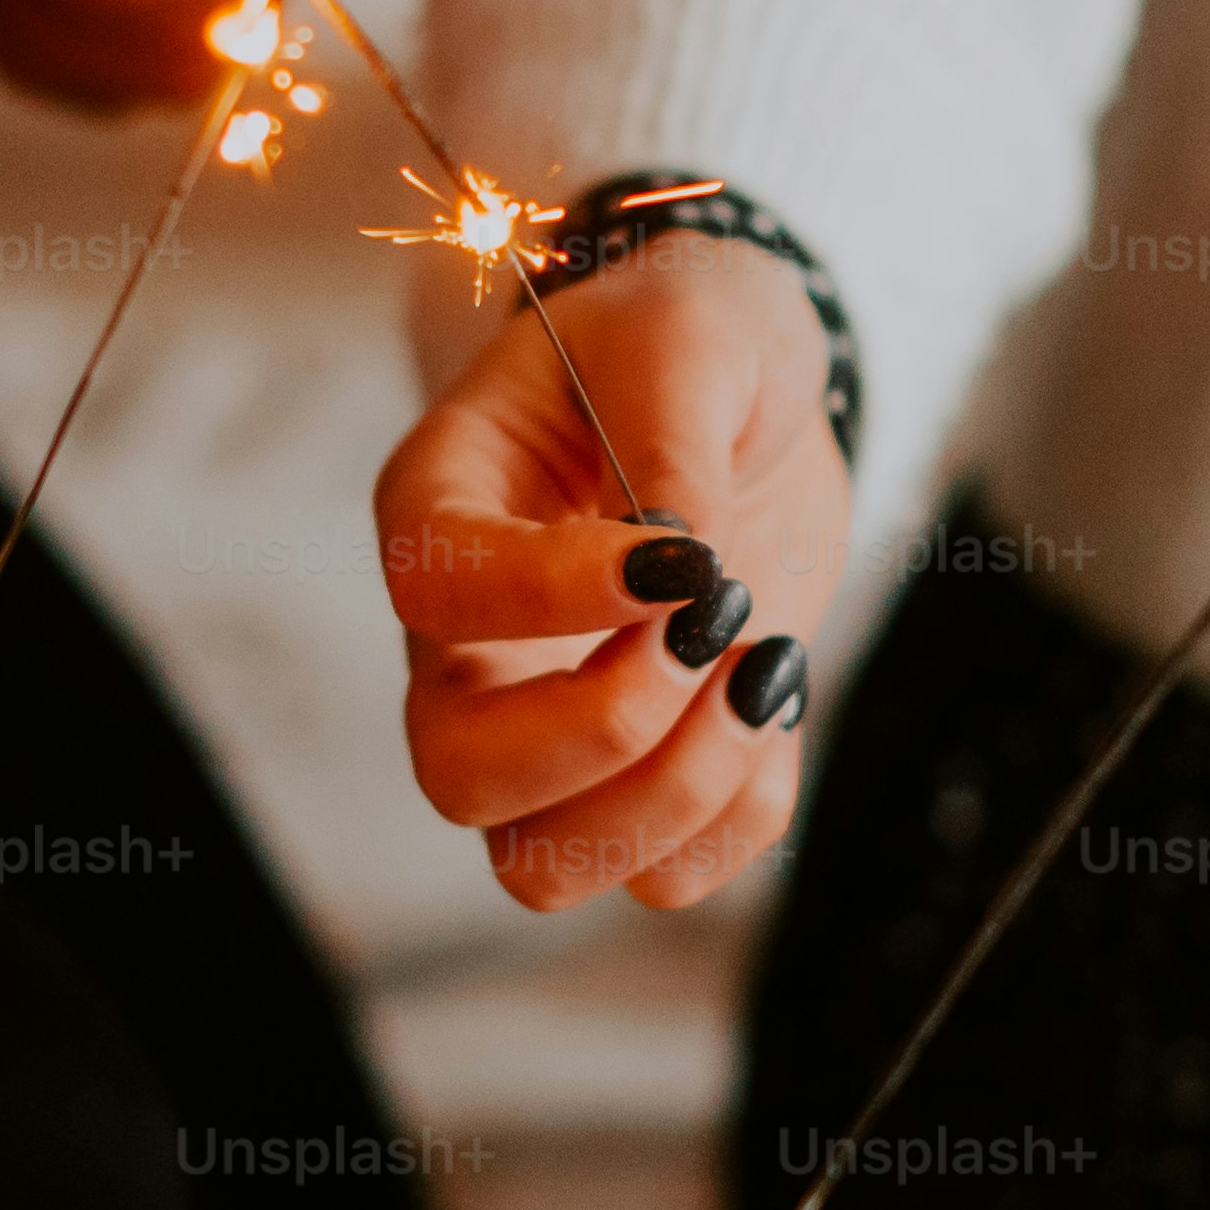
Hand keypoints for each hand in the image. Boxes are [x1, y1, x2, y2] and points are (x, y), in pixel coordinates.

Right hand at [372, 235, 846, 909]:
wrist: (749, 392)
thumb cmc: (687, 340)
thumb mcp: (690, 335)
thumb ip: (674, 434)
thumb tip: (684, 564)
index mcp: (441, 508)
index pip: (436, 593)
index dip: (550, 598)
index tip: (680, 558)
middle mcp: (467, 645)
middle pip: (457, 777)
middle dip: (605, 734)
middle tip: (713, 628)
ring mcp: (543, 726)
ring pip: (543, 865)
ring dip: (679, 794)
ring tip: (765, 668)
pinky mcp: (639, 776)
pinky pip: (664, 875)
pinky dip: (743, 812)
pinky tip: (774, 696)